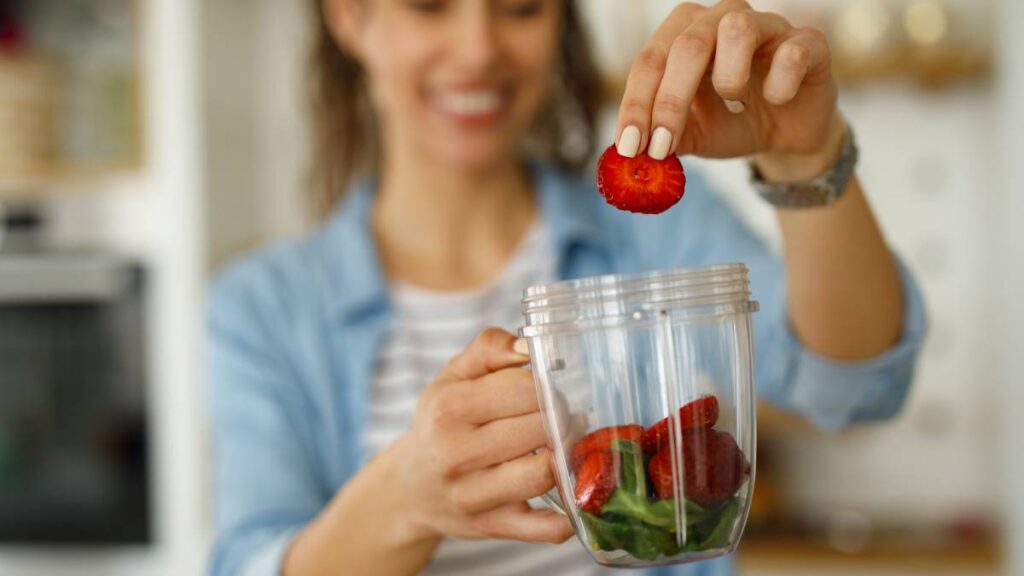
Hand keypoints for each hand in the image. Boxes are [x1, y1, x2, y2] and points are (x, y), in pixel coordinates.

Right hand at [387, 328, 572, 544]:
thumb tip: (529, 347)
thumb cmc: (440, 423)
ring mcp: (473, 496)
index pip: (525, 389)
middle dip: (559, 417)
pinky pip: (546, 529)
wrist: (410, 487)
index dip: (546, 386)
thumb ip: (490, 348)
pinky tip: (567, 490)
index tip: (546, 391)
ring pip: (544, 473)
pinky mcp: (492, 527)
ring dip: (563, 456)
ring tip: (560, 444)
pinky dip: (567, 515)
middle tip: (558, 416)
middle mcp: (456, 454)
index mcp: (448, 409)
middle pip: (540, 428)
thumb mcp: (453, 376)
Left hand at [615, 0, 843, 180]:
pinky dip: (779, 86)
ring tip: (735, 101)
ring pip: (736, 29)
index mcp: (683, 35)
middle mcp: (721, 19)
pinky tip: (776, 100)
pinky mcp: (808, 43)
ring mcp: (767, 25)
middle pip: (687, 45)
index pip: (650, 62)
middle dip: (670, 101)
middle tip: (662, 147)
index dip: (637, 105)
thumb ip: (660, 139)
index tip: (629, 148)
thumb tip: (630, 155)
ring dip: (729, 78)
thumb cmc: (731, 123)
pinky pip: (791, 53)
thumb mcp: (690, 135)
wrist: (785, 135)